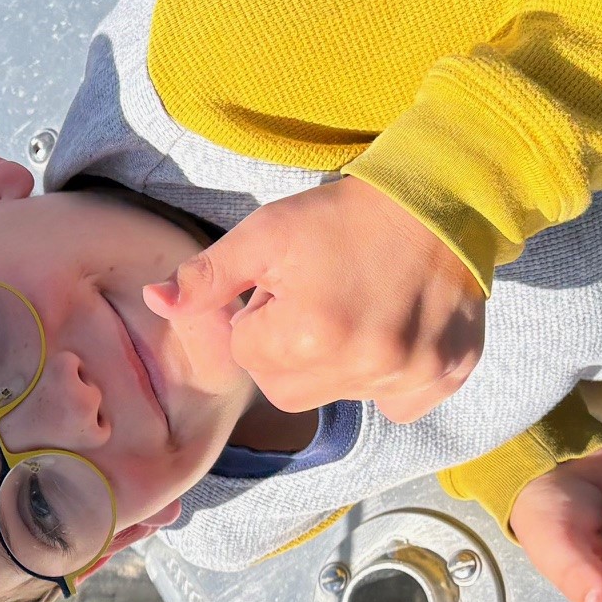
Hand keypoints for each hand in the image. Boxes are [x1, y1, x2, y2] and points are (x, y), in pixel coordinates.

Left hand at [149, 176, 485, 422]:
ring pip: (338, 397)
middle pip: (285, 390)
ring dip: (335, 364)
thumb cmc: (344, 215)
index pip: (246, 353)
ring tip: (355, 308)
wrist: (441, 197)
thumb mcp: (265, 233)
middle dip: (288, 350)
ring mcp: (409, 377)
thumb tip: (156, 303)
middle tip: (317, 299)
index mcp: (309, 334)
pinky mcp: (445, 376)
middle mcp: (361, 366)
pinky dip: (390, 379)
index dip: (258, 315)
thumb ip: (207, 277)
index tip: (287, 285)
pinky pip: (398, 405)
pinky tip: (393, 332)